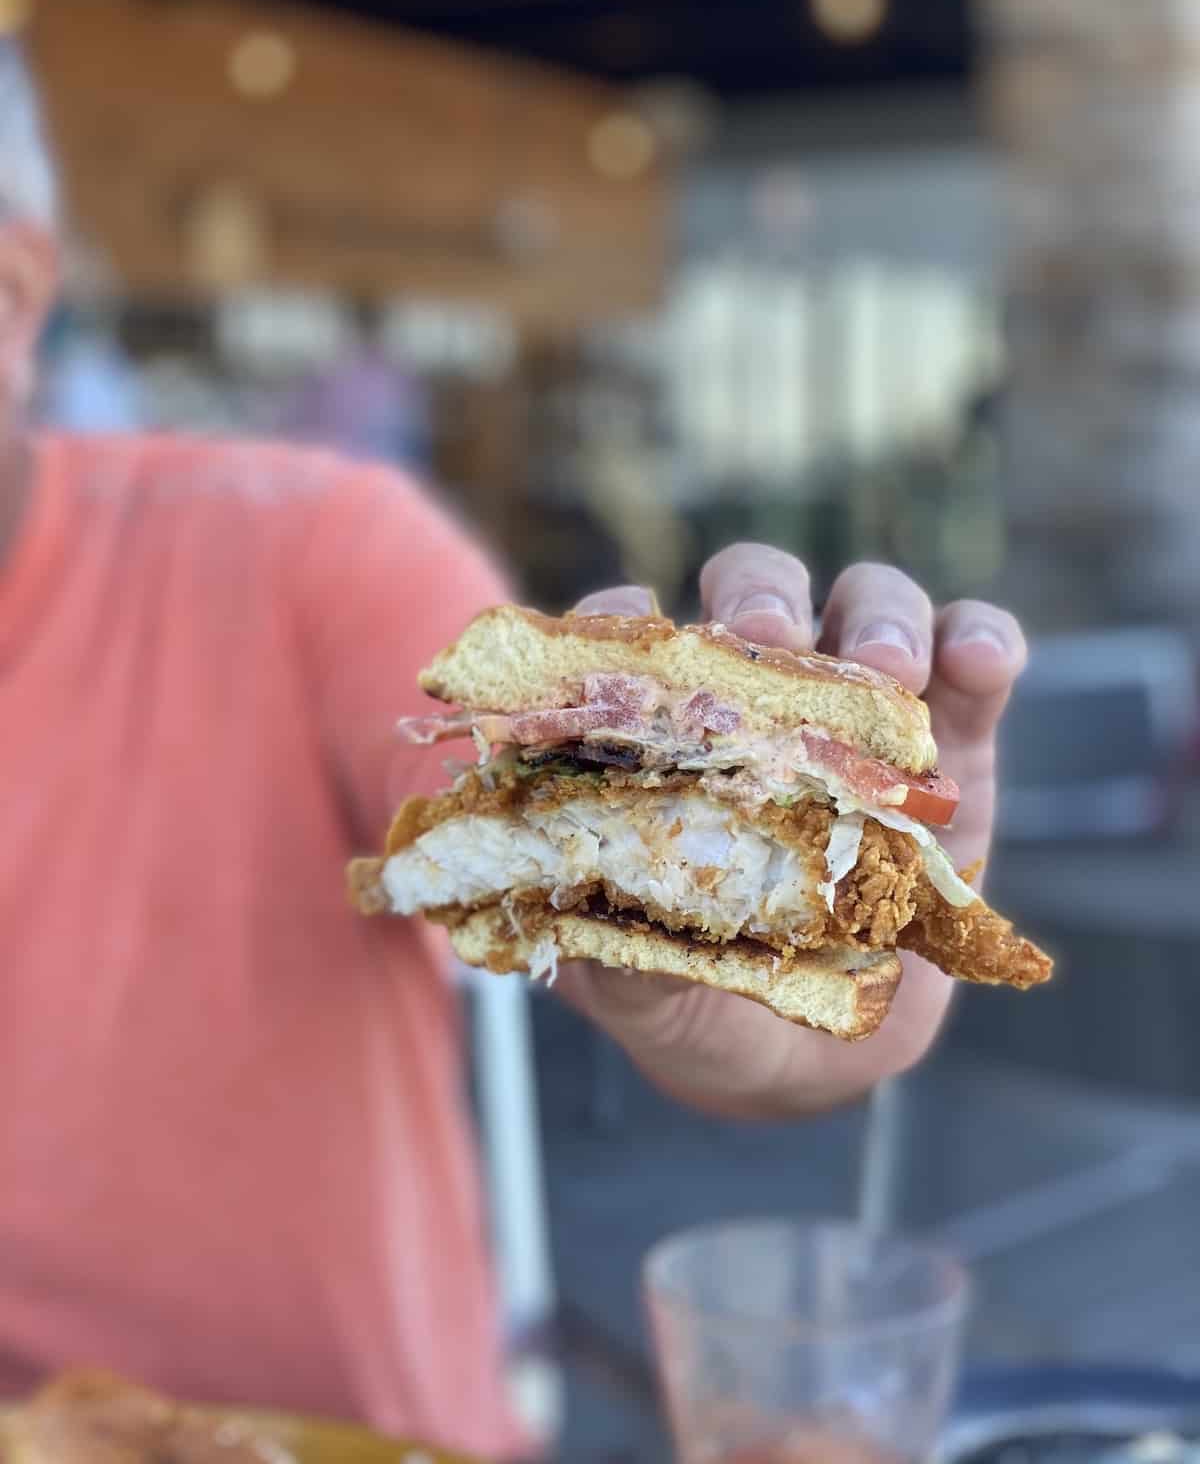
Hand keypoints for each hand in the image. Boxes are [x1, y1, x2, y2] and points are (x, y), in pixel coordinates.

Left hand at [554, 548, 1027, 1118]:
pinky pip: (974, 659)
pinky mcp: (956, 739)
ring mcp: (860, 712)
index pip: (635, 636)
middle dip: (762, 599)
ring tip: (891, 670)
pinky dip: (981, 643)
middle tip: (767, 638)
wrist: (812, 1064)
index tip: (632, 638)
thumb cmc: (700, 999)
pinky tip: (980, 661)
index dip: (626, 618)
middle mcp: (761, 698)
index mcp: (666, 732)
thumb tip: (588, 913)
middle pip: (757, 594)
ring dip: (879, 618)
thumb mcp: (645, 989)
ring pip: (869, 607)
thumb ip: (616, 954)